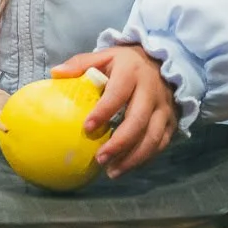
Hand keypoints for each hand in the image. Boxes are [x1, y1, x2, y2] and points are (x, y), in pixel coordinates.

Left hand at [53, 44, 176, 178]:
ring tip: (112, 171)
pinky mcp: (172, 120)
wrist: (161, 62)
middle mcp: (151, 92)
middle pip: (137, 122)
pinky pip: (161, 143)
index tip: (86, 128)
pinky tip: (127, 165)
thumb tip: (55, 73)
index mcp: (131, 73)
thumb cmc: (125, 63)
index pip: (117, 95)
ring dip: (133, 158)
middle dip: (119, 144)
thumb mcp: (104, 56)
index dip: (103, 112)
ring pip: (153, 137)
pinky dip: (145, 157)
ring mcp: (164, 108)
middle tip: (99, 159)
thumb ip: (81, 64)